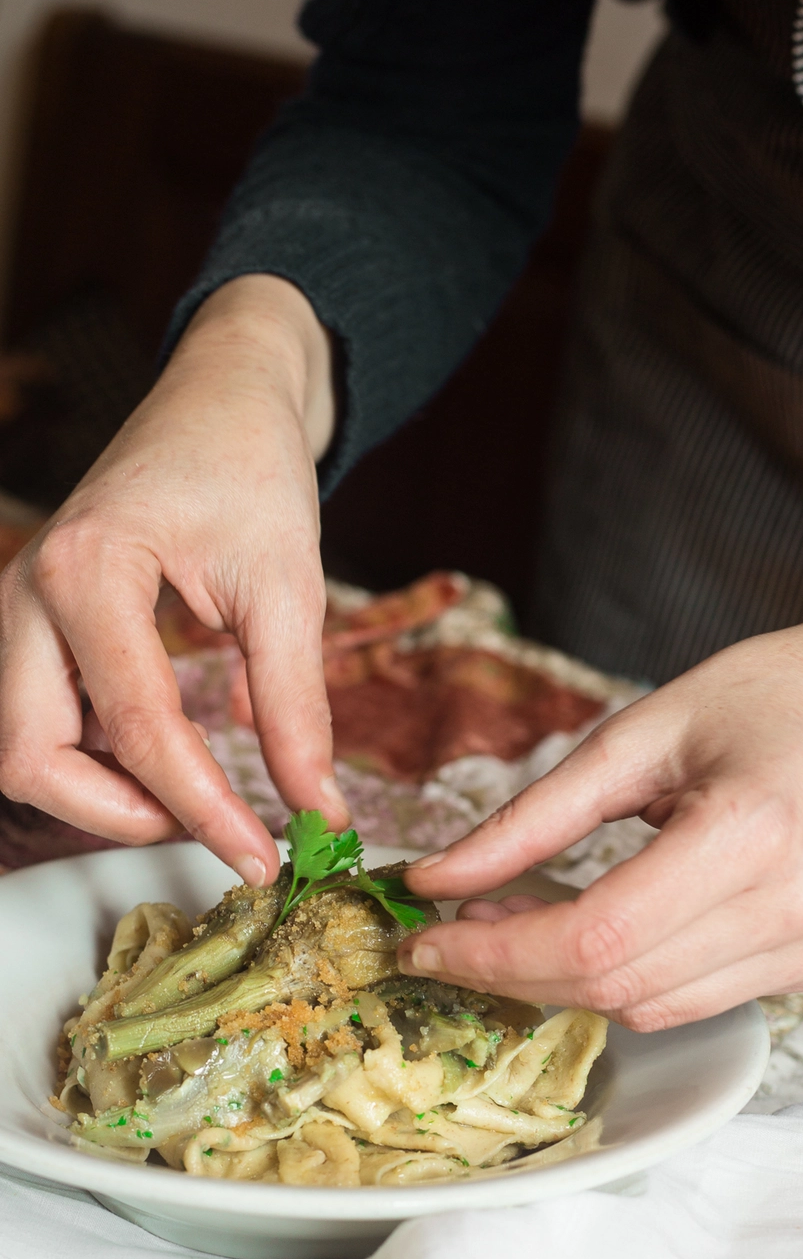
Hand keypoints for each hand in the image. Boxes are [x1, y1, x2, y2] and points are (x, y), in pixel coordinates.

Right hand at [0, 275, 345, 884]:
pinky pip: (41, 718)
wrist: (221, 399)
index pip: (138, 728)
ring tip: (200, 793)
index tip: (262, 859)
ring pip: (23, 745)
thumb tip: (317, 810)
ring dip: (101, 791)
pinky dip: (96, 758)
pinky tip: (169, 756)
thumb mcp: (289, 587)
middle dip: (116, 814)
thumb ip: (296, 707)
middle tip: (214, 827)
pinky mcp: (35, 623)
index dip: (203, 810)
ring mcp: (20, 608)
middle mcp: (28, 592)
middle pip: (29, 755)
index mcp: (89, 570)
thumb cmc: (251, 470)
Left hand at [400, 562, 802, 1028]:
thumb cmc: (765, 695)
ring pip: (647, 1008)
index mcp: (750, 833)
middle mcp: (793, 908)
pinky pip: (690, 1000)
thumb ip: (534, 816)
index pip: (596, 937)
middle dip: (513, 971)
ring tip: (517, 918)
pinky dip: (624, 977)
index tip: (422, 938)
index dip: (495, 954)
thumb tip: (438, 877)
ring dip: (564, 981)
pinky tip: (596, 924)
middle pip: (615, 986)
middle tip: (451, 926)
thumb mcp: (638, 733)